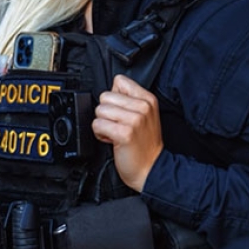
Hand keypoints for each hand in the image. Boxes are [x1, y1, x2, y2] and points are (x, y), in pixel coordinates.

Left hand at [92, 75, 163, 192]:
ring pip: (100, 110)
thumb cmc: (145, 144)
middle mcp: (143, 107)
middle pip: (105, 95)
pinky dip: (100, 134)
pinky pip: (97, 124)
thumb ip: (131, 100)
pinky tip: (111, 139)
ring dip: (102, 123)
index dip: (114, 96)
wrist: (151, 168)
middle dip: (106, 111)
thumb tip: (111, 91)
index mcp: (148, 99)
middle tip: (117, 124)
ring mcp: (135, 120)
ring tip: (114, 132)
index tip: (120, 110)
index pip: (120, 80)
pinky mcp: (124, 133)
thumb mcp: (146, 115)